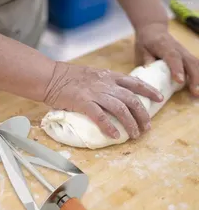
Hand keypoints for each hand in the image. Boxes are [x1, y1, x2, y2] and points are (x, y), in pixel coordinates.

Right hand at [43, 62, 162, 138]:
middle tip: (146, 127)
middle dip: (142, 114)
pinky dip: (108, 126)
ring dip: (130, 123)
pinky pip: (100, 116)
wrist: (50, 77)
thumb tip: (114, 92)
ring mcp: (95, 93)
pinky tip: (114, 135)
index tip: (158, 98)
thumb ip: (105, 81)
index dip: (148, 90)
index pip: (134, 82)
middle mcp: (105, 84)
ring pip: (120, 109)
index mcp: (108, 76)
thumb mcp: (92, 74)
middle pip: (131, 99)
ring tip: (134, 135)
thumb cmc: (69, 76)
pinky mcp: (83, 102)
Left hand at [135, 23, 198, 95]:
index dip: (177, 69)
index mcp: (164, 46)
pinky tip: (198, 87)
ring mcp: (184, 52)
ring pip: (195, 64)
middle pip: (189, 62)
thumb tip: (148, 71)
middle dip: (194, 77)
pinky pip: (195, 65)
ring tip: (198, 93)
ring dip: (198, 78)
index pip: (173, 57)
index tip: (180, 81)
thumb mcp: (141, 49)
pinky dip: (198, 75)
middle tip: (195, 92)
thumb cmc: (146, 42)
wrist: (154, 30)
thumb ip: (146, 59)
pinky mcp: (186, 56)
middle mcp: (178, 49)